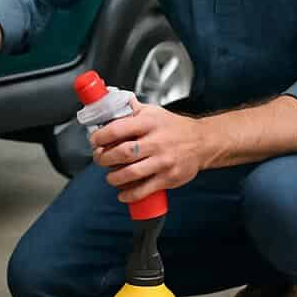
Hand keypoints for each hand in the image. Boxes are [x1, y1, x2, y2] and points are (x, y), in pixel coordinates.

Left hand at [89, 98, 207, 203]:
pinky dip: (129, 194)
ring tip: (110, 176)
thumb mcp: (153, 112)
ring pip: (130, 173)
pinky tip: (122, 193)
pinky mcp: (169, 178)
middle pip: (122, 153)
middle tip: (100, 159)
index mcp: (149, 123)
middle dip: (104, 158)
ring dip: (113, 177)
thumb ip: (131, 109)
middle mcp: (156, 142)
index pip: (117, 129)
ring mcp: (163, 161)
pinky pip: (144, 189)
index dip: (100, 137)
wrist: (202, 142)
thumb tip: (108, 102)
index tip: (94, 141)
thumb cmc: (174, 127)